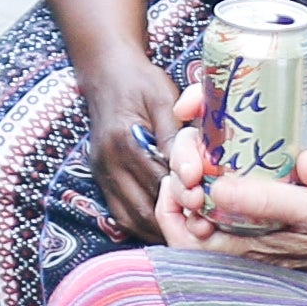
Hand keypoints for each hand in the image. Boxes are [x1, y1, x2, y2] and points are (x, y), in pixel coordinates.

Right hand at [78, 47, 185, 242]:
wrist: (106, 72)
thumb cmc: (140, 82)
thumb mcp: (162, 98)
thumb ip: (173, 135)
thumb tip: (189, 172)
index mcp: (124, 142)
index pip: (157, 184)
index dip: (183, 200)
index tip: (207, 210)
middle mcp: (107, 162)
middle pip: (141, 209)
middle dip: (171, 223)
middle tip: (200, 231)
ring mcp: (100, 172)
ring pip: (128, 218)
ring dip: (156, 230)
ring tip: (184, 234)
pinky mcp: (99, 176)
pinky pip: (119, 212)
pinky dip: (140, 224)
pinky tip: (163, 225)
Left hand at [190, 146, 306, 281]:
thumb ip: (273, 201)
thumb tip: (220, 186)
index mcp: (245, 251)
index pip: (183, 234)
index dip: (172, 200)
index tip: (186, 167)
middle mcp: (242, 242)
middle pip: (188, 210)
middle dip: (183, 171)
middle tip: (198, 142)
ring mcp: (255, 226)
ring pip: (206, 197)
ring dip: (201, 163)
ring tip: (208, 135)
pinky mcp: (272, 209)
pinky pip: (233, 190)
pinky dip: (224, 163)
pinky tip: (232, 140)